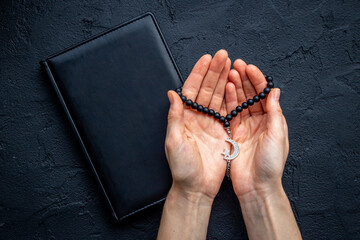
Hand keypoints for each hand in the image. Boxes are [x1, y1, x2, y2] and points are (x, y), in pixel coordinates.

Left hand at [165, 50, 230, 200]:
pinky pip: (227, 110)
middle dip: (214, 71)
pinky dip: (232, 98)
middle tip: (223, 55)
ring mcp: (210, 123)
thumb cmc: (182, 168)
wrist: (196, 187)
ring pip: (217, 96)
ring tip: (230, 64)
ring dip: (223, 80)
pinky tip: (236, 85)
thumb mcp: (174, 141)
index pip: (191, 90)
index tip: (207, 59)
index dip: (199, 74)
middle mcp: (197, 117)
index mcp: (184, 117)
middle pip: (206, 89)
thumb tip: (172, 93)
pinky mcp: (222, 131)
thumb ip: (174, 117)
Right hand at [224, 60, 300, 238]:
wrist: (256, 185)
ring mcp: (246, 126)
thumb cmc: (270, 164)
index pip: (264, 94)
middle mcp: (259, 121)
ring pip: (240, 102)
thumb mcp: (277, 136)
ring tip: (229, 73)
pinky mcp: (234, 133)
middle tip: (236, 64)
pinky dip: (228, 101)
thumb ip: (275, 113)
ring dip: (235, 87)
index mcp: (272, 120)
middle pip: (251, 95)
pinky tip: (225, 90)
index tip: (249, 68)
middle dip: (244, 79)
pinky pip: (231, 113)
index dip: (257, 80)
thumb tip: (275, 91)